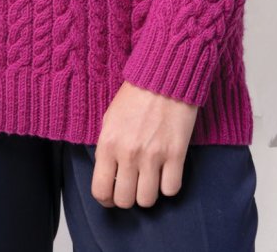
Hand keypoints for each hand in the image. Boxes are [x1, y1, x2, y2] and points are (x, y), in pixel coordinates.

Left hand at [91, 80, 198, 208]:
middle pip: (125, 201)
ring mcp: (153, 155)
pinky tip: (167, 172)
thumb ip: (106, 147)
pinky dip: (169, 185)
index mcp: (108, 143)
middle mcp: (128, 153)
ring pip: (147, 200)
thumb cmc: (136, 95)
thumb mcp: (110, 118)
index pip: (101, 190)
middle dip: (127, 197)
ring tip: (150, 179)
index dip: (106, 199)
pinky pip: (171, 190)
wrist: (164, 76)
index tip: (112, 195)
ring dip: (148, 193)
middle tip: (132, 186)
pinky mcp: (176, 154)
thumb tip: (109, 173)